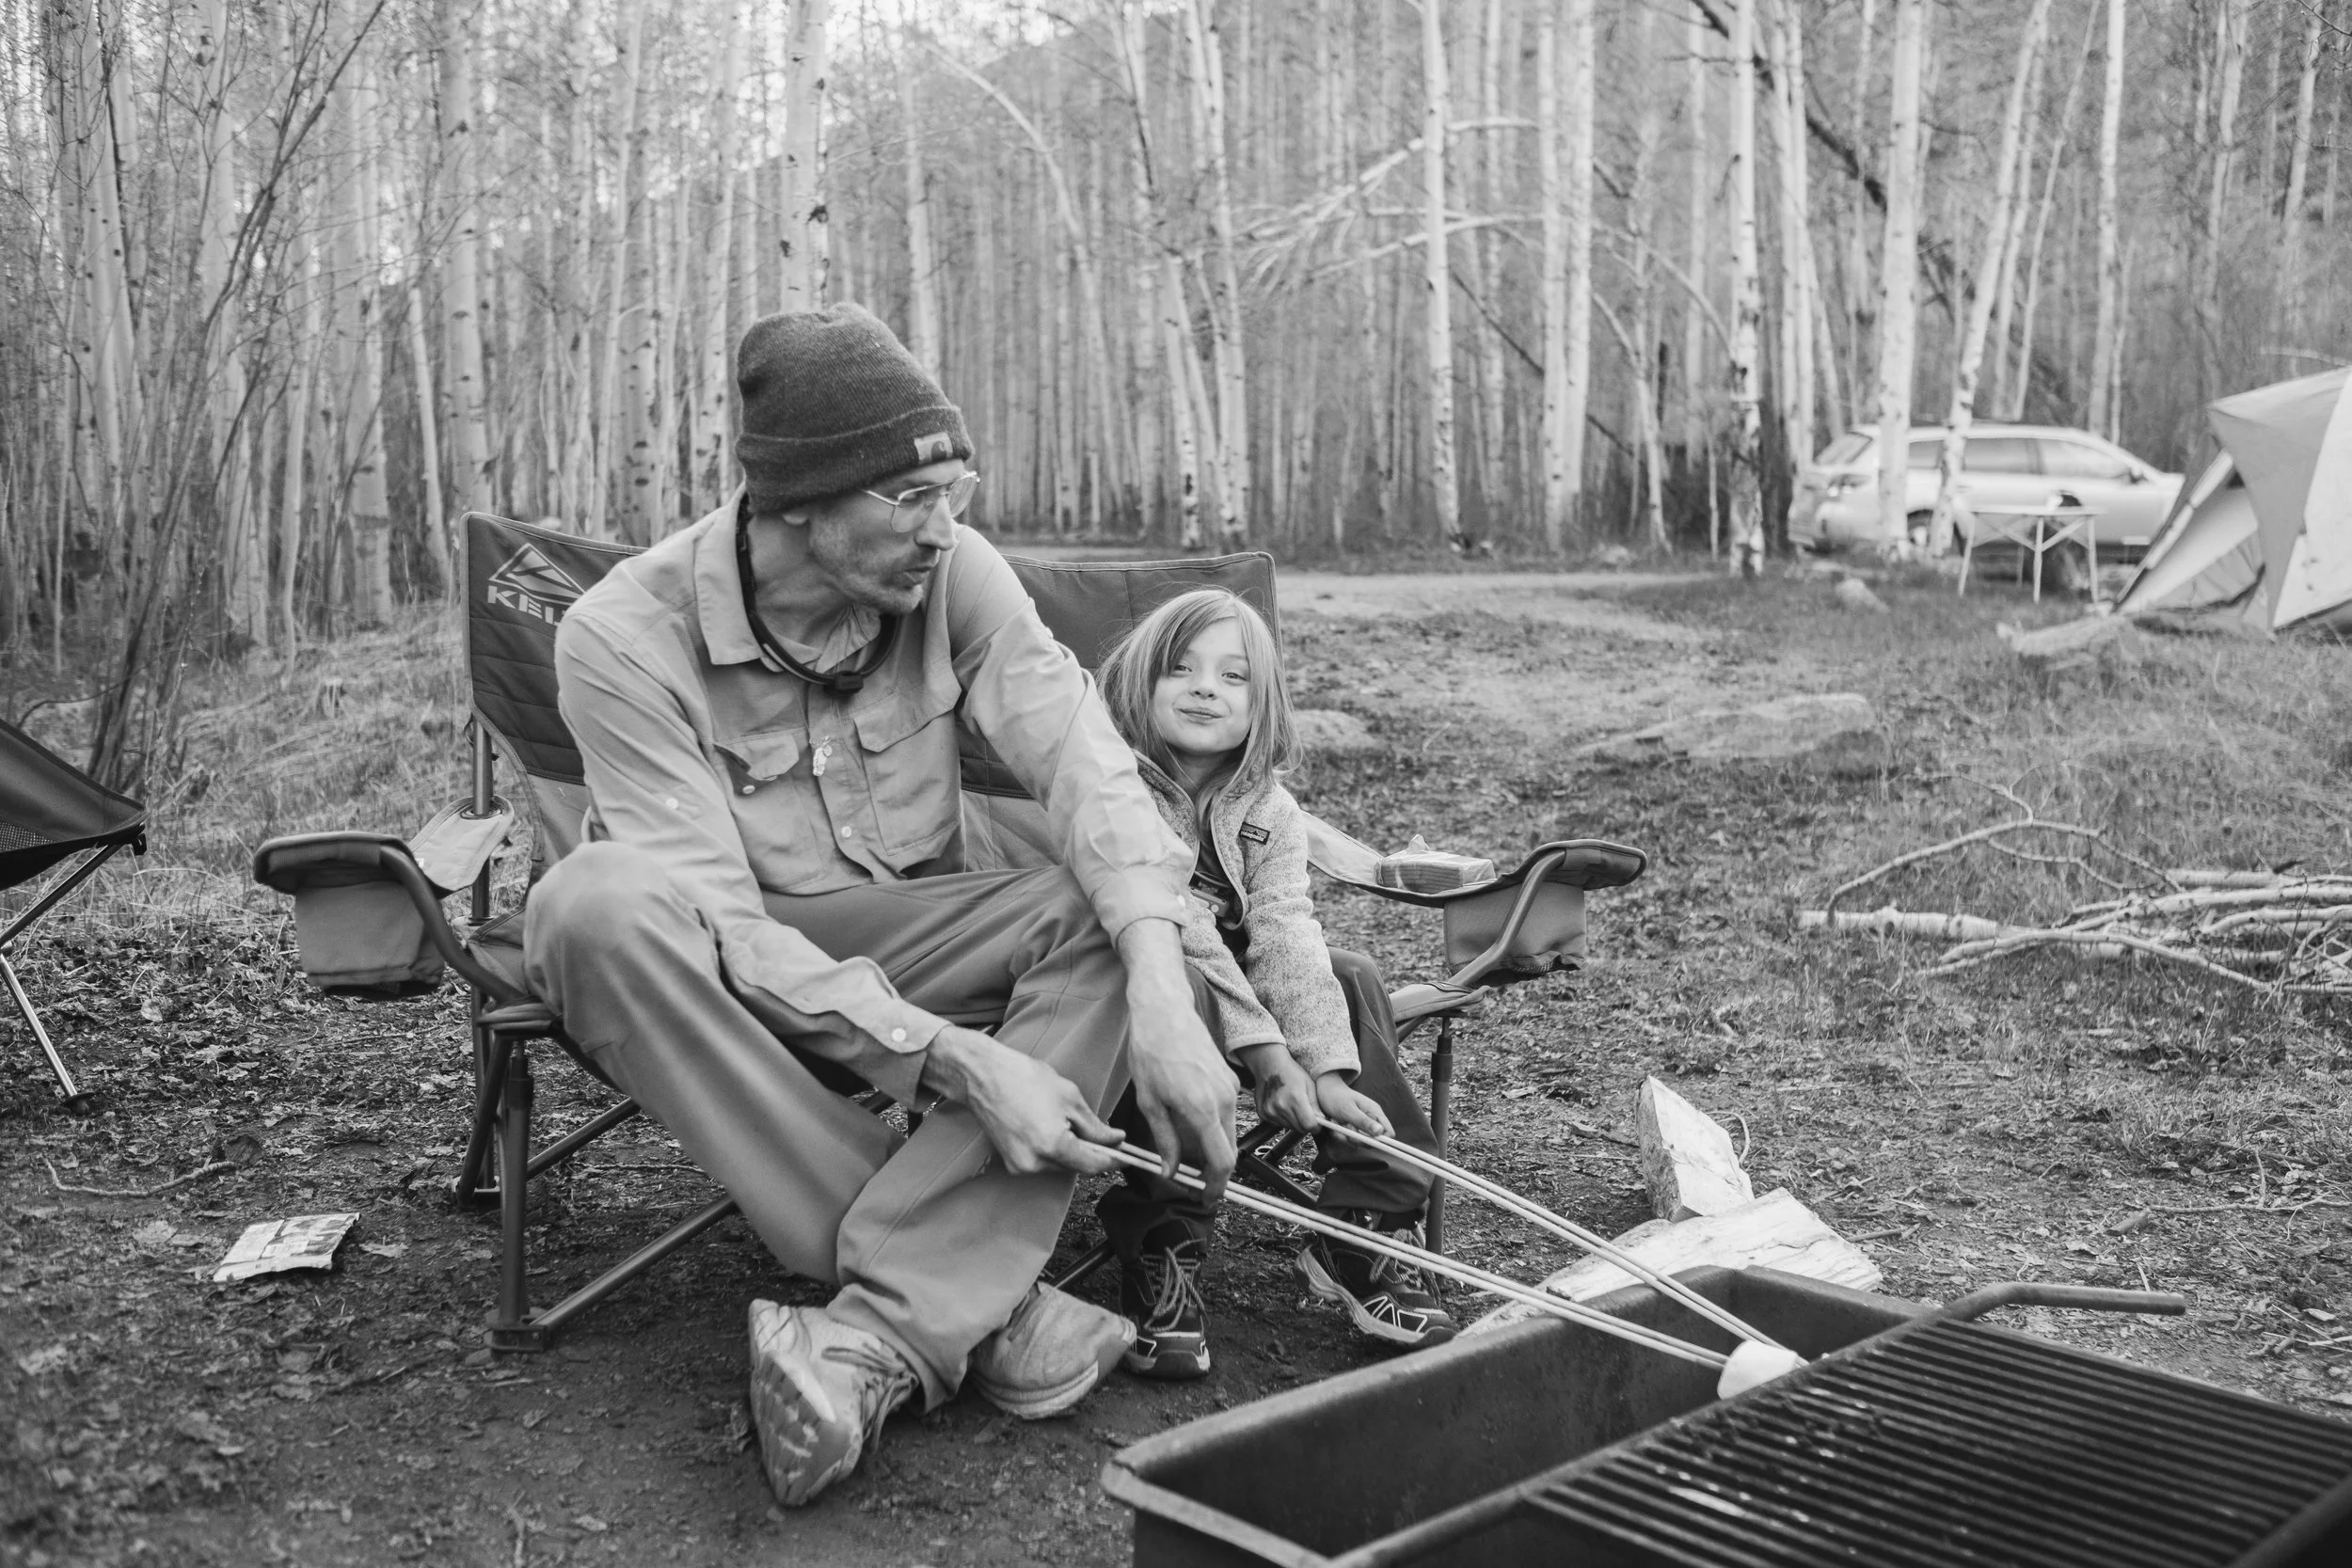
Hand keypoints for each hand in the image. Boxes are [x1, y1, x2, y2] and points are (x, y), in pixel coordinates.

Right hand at [923, 1024, 1125, 1176]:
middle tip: (1106, 1135)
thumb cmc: (1025, 1079)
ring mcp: (1021, 1166)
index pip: (1094, 1165)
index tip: (1131, 1157)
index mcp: (1053, 1145)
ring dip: (1073, 1151)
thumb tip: (1116, 1140)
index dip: (1115, 1161)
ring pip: (1061, 1165)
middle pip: (1078, 1167)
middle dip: (1093, 1152)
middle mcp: (1035, 1162)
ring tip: (1070, 1123)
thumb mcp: (1069, 1098)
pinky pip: (1044, 1162)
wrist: (982, 1076)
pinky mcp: (1012, 1163)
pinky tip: (1052, 1127)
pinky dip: (1054, 1150)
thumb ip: (1096, 1126)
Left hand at [1117, 922, 1238, 1199]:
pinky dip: (1214, 1126)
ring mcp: (1230, 1087)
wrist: (1165, 1010)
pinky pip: (1226, 1112)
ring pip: (1228, 1131)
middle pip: (1229, 1150)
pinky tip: (1190, 1124)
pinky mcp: (1229, 1077)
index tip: (1208, 1198)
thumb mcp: (1149, 1101)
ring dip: (1213, 1148)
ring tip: (1187, 1155)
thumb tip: (1171, 1170)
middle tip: (1195, 1183)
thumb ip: (1164, 1140)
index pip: (1222, 1161)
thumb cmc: (1151, 1051)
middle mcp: (1224, 1100)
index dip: (1217, 1186)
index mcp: (1203, 1109)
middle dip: (1216, 1171)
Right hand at [1235, 1044, 1318, 1132]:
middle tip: (1306, 1113)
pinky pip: (1278, 1124)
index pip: (1309, 1125)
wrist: (1269, 1064)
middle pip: (1299, 1129)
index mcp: (1295, 1098)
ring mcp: (1270, 1111)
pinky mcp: (1263, 1114)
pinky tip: (1283, 1106)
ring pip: (1289, 1127)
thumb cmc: (1291, 1072)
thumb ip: (1315, 1105)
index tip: (1318, 1123)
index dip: (1316, 1126)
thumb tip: (1322, 1121)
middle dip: (1306, 1124)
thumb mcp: (1309, 1084)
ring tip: (1293, 1106)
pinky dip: (1284, 1119)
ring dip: (1294, 1122)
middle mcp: (1281, 1107)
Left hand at [1314, 1072, 1392, 1137]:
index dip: (1381, 1140)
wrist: (1324, 1090)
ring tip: (1336, 1121)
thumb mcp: (1349, 1109)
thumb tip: (1380, 1132)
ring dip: (1345, 1135)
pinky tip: (1334, 1123)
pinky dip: (1339, 1134)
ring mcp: (1360, 1125)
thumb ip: (1364, 1121)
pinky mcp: (1352, 1128)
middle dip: (1356, 1138)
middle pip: (1372, 1141)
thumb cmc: (1337, 1096)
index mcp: (1374, 1112)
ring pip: (1358, 1141)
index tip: (1365, 1139)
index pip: (1388, 1132)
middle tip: (1346, 1126)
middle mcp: (1370, 1120)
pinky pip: (1348, 1139)